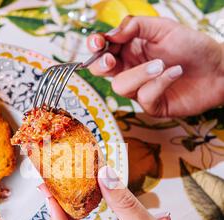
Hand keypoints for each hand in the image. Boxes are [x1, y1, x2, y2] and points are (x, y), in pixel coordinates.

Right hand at [87, 16, 223, 117]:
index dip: (95, 48)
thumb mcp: (164, 27)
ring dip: (140, 74)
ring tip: (162, 64)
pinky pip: (144, 97)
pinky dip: (160, 83)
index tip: (98, 44)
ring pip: (121, 86)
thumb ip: (136, 26)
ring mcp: (141, 90)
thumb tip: (111, 34)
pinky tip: (175, 73)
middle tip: (111, 60)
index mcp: (131, 51)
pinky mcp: (152, 106)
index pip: (104, 51)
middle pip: (102, 72)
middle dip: (102, 66)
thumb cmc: (193, 47)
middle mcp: (132, 70)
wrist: (218, 69)